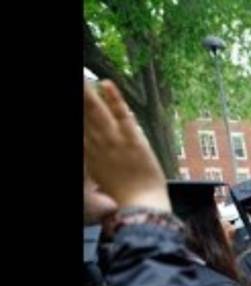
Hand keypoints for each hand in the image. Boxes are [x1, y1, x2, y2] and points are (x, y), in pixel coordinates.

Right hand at [83, 80, 169, 211]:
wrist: (140, 209)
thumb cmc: (124, 200)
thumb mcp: (101, 183)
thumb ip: (95, 167)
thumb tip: (92, 160)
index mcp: (88, 156)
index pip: (79, 130)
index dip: (76, 115)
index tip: (74, 100)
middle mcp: (96, 145)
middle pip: (83, 116)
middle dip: (79, 97)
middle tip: (75, 78)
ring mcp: (114, 141)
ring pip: (96, 112)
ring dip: (86, 93)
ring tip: (80, 77)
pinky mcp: (132, 141)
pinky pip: (122, 115)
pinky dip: (115, 98)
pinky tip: (106, 84)